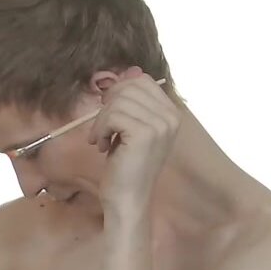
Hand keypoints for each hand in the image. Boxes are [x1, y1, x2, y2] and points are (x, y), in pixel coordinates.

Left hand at [88, 66, 180, 211]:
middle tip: (102, 128)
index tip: (108, 112)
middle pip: (128, 87)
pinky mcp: (144, 134)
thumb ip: (132, 102)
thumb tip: (129, 71)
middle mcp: (170, 117)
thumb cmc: (125, 165)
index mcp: (171, 113)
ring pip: (118, 101)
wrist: (127, 198)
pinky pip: (112, 115)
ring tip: (102, 140)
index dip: (118, 91)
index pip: (141, 81)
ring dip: (101, 121)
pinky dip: (99, 130)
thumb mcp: (131, 128)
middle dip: (107, 105)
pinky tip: (102, 146)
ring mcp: (160, 125)